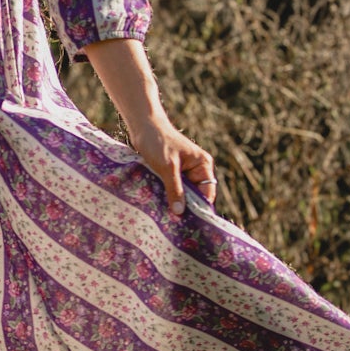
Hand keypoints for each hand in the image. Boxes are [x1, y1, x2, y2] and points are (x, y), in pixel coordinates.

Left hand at [80, 37, 216, 214]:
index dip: (199, 207)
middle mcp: (196, 170)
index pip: (206, 193)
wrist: (143, 126)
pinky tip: (159, 206)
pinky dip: (166, 196)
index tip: (188, 223)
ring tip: (166, 217)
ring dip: (174, 202)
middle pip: (194, 195)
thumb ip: (175, 189)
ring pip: (182, 194)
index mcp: (203, 165)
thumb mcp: (167, 167)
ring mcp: (183, 172)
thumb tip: (180, 212)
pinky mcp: (171, 173)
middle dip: (185, 206)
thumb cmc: (158, 142)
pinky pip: (172, 189)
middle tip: (174, 224)